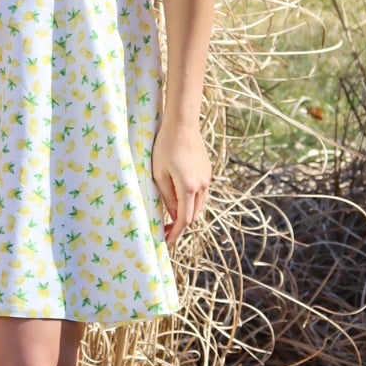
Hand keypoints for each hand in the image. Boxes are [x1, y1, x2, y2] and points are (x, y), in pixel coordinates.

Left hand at [151, 115, 210, 245]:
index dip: (175, 233)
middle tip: (165, 231)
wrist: (182, 124)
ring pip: (198, 204)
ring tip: (171, 218)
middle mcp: (201, 185)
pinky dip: (191, 201)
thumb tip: (172, 215)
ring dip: (187, 213)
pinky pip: (200, 193)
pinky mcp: (206, 171)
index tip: (166, 242)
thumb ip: (166, 197)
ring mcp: (206, 178)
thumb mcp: (159, 174)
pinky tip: (180, 200)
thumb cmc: (165, 146)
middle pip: (193, 214)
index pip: (184, 220)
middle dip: (180, 226)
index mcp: (188, 187)